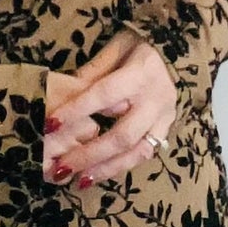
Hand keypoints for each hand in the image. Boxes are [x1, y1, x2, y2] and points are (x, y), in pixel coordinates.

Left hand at [41, 31, 177, 189]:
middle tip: (62, 167)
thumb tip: (61, 92)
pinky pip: (145, 153)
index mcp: (141, 73)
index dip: (77, 111)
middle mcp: (156, 100)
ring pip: (137, 151)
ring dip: (106, 169)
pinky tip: (98, 174)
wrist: (177, 49)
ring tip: (79, 180)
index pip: (104, 94)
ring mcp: (165, 117)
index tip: (50, 124)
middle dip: (90, 154)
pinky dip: (120, 166)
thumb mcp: (115, 48)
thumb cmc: (140, 46)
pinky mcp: (167, 128)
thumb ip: (92, 72)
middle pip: (123, 135)